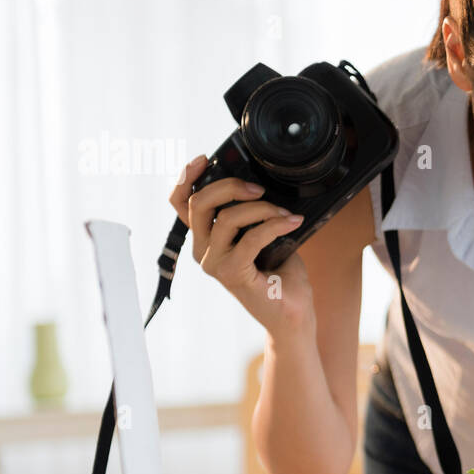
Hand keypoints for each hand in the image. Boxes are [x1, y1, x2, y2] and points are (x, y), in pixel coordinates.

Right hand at [168, 154, 314, 338]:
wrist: (292, 315)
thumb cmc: (281, 276)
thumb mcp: (266, 236)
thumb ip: (254, 215)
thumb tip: (260, 186)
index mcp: (207, 240)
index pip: (181, 205)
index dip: (187, 178)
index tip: (204, 159)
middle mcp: (203, 251)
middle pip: (199, 204)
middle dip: (230, 186)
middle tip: (259, 189)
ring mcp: (214, 263)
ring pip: (227, 218)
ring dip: (262, 209)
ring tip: (285, 214)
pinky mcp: (232, 273)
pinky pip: (251, 237)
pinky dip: (275, 225)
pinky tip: (292, 223)